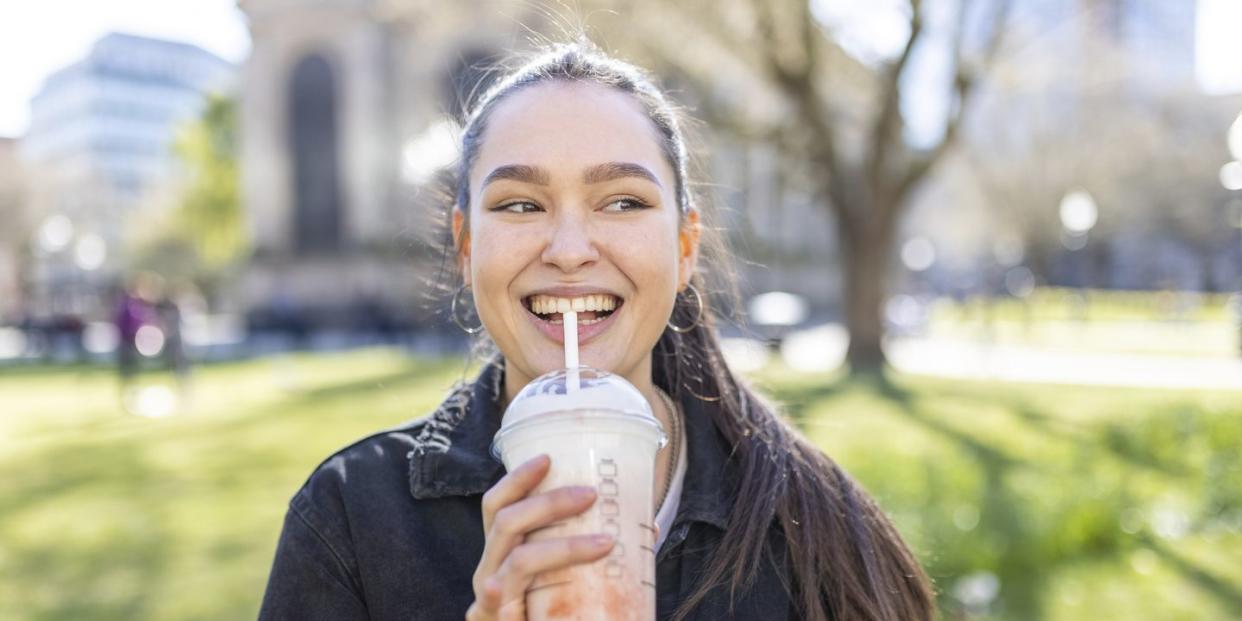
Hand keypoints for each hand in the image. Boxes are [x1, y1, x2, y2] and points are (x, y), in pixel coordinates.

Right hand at [465, 455, 615, 620]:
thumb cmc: (551, 613)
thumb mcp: (564, 576)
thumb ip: (593, 551)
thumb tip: (646, 527)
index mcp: (503, 552)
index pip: (498, 505)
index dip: (517, 479)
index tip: (548, 458)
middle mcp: (490, 569)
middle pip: (505, 522)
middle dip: (549, 503)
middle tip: (591, 494)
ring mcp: (491, 596)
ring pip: (518, 559)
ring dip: (564, 546)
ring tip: (605, 542)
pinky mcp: (497, 619)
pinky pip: (499, 600)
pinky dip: (502, 591)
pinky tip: (503, 587)